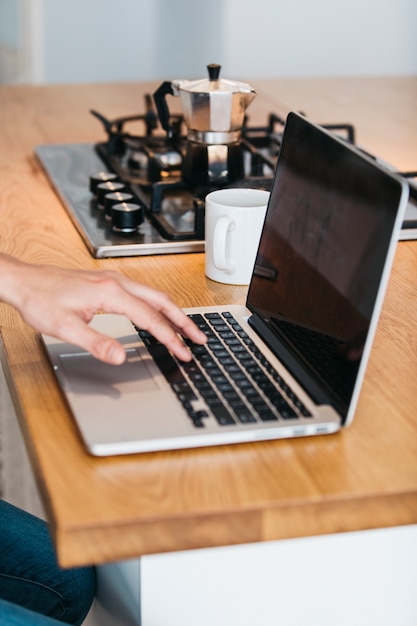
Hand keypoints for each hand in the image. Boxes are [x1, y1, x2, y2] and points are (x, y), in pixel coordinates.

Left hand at [0, 254, 205, 364]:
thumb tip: (120, 356)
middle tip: (199, 338)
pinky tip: (159, 316)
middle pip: (161, 301)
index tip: (182, 351)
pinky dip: (159, 307)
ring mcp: (114, 281)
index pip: (150, 318)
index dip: (169, 337)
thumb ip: (96, 343)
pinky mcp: (109, 283)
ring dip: (173, 313)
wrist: (25, 282)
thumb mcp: (65, 328)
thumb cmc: (42, 300)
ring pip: (154, 296)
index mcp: (110, 292)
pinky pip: (143, 294)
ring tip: (187, 329)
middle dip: (183, 321)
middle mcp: (117, 283)